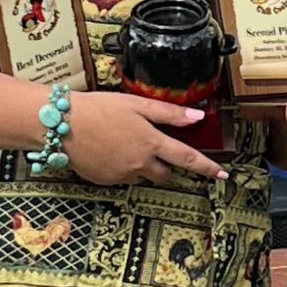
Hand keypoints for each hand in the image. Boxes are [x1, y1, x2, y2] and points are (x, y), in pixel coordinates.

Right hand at [62, 89, 228, 186]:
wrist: (62, 125)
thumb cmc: (100, 108)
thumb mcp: (137, 105)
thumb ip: (169, 113)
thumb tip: (197, 118)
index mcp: (152, 144)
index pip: (188, 159)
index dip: (207, 168)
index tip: (223, 176)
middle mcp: (140, 164)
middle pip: (165, 174)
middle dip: (165, 165)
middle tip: (153, 149)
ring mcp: (122, 175)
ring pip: (142, 176)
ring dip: (142, 166)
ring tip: (123, 144)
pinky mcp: (105, 181)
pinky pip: (122, 178)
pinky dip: (121, 167)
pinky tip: (108, 150)